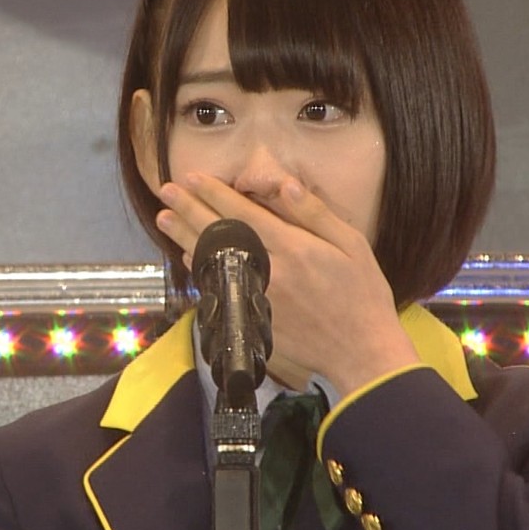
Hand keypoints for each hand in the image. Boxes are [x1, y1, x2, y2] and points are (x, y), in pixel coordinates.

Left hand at [155, 173, 419, 394]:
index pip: (243, 214)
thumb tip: (284, 185)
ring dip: (185, 237)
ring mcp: (256, 298)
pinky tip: (187, 255)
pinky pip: (218, 289)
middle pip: (219, 236)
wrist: (361, 351)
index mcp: (294, 249)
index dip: (215, 194)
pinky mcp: (252, 319)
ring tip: (165, 218)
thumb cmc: (363, 294)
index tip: (193, 177)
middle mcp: (269, 272)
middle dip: (189, 210)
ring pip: (212, 263)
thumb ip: (316, 214)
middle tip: (166, 192)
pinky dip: (199, 269)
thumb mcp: (352, 245)